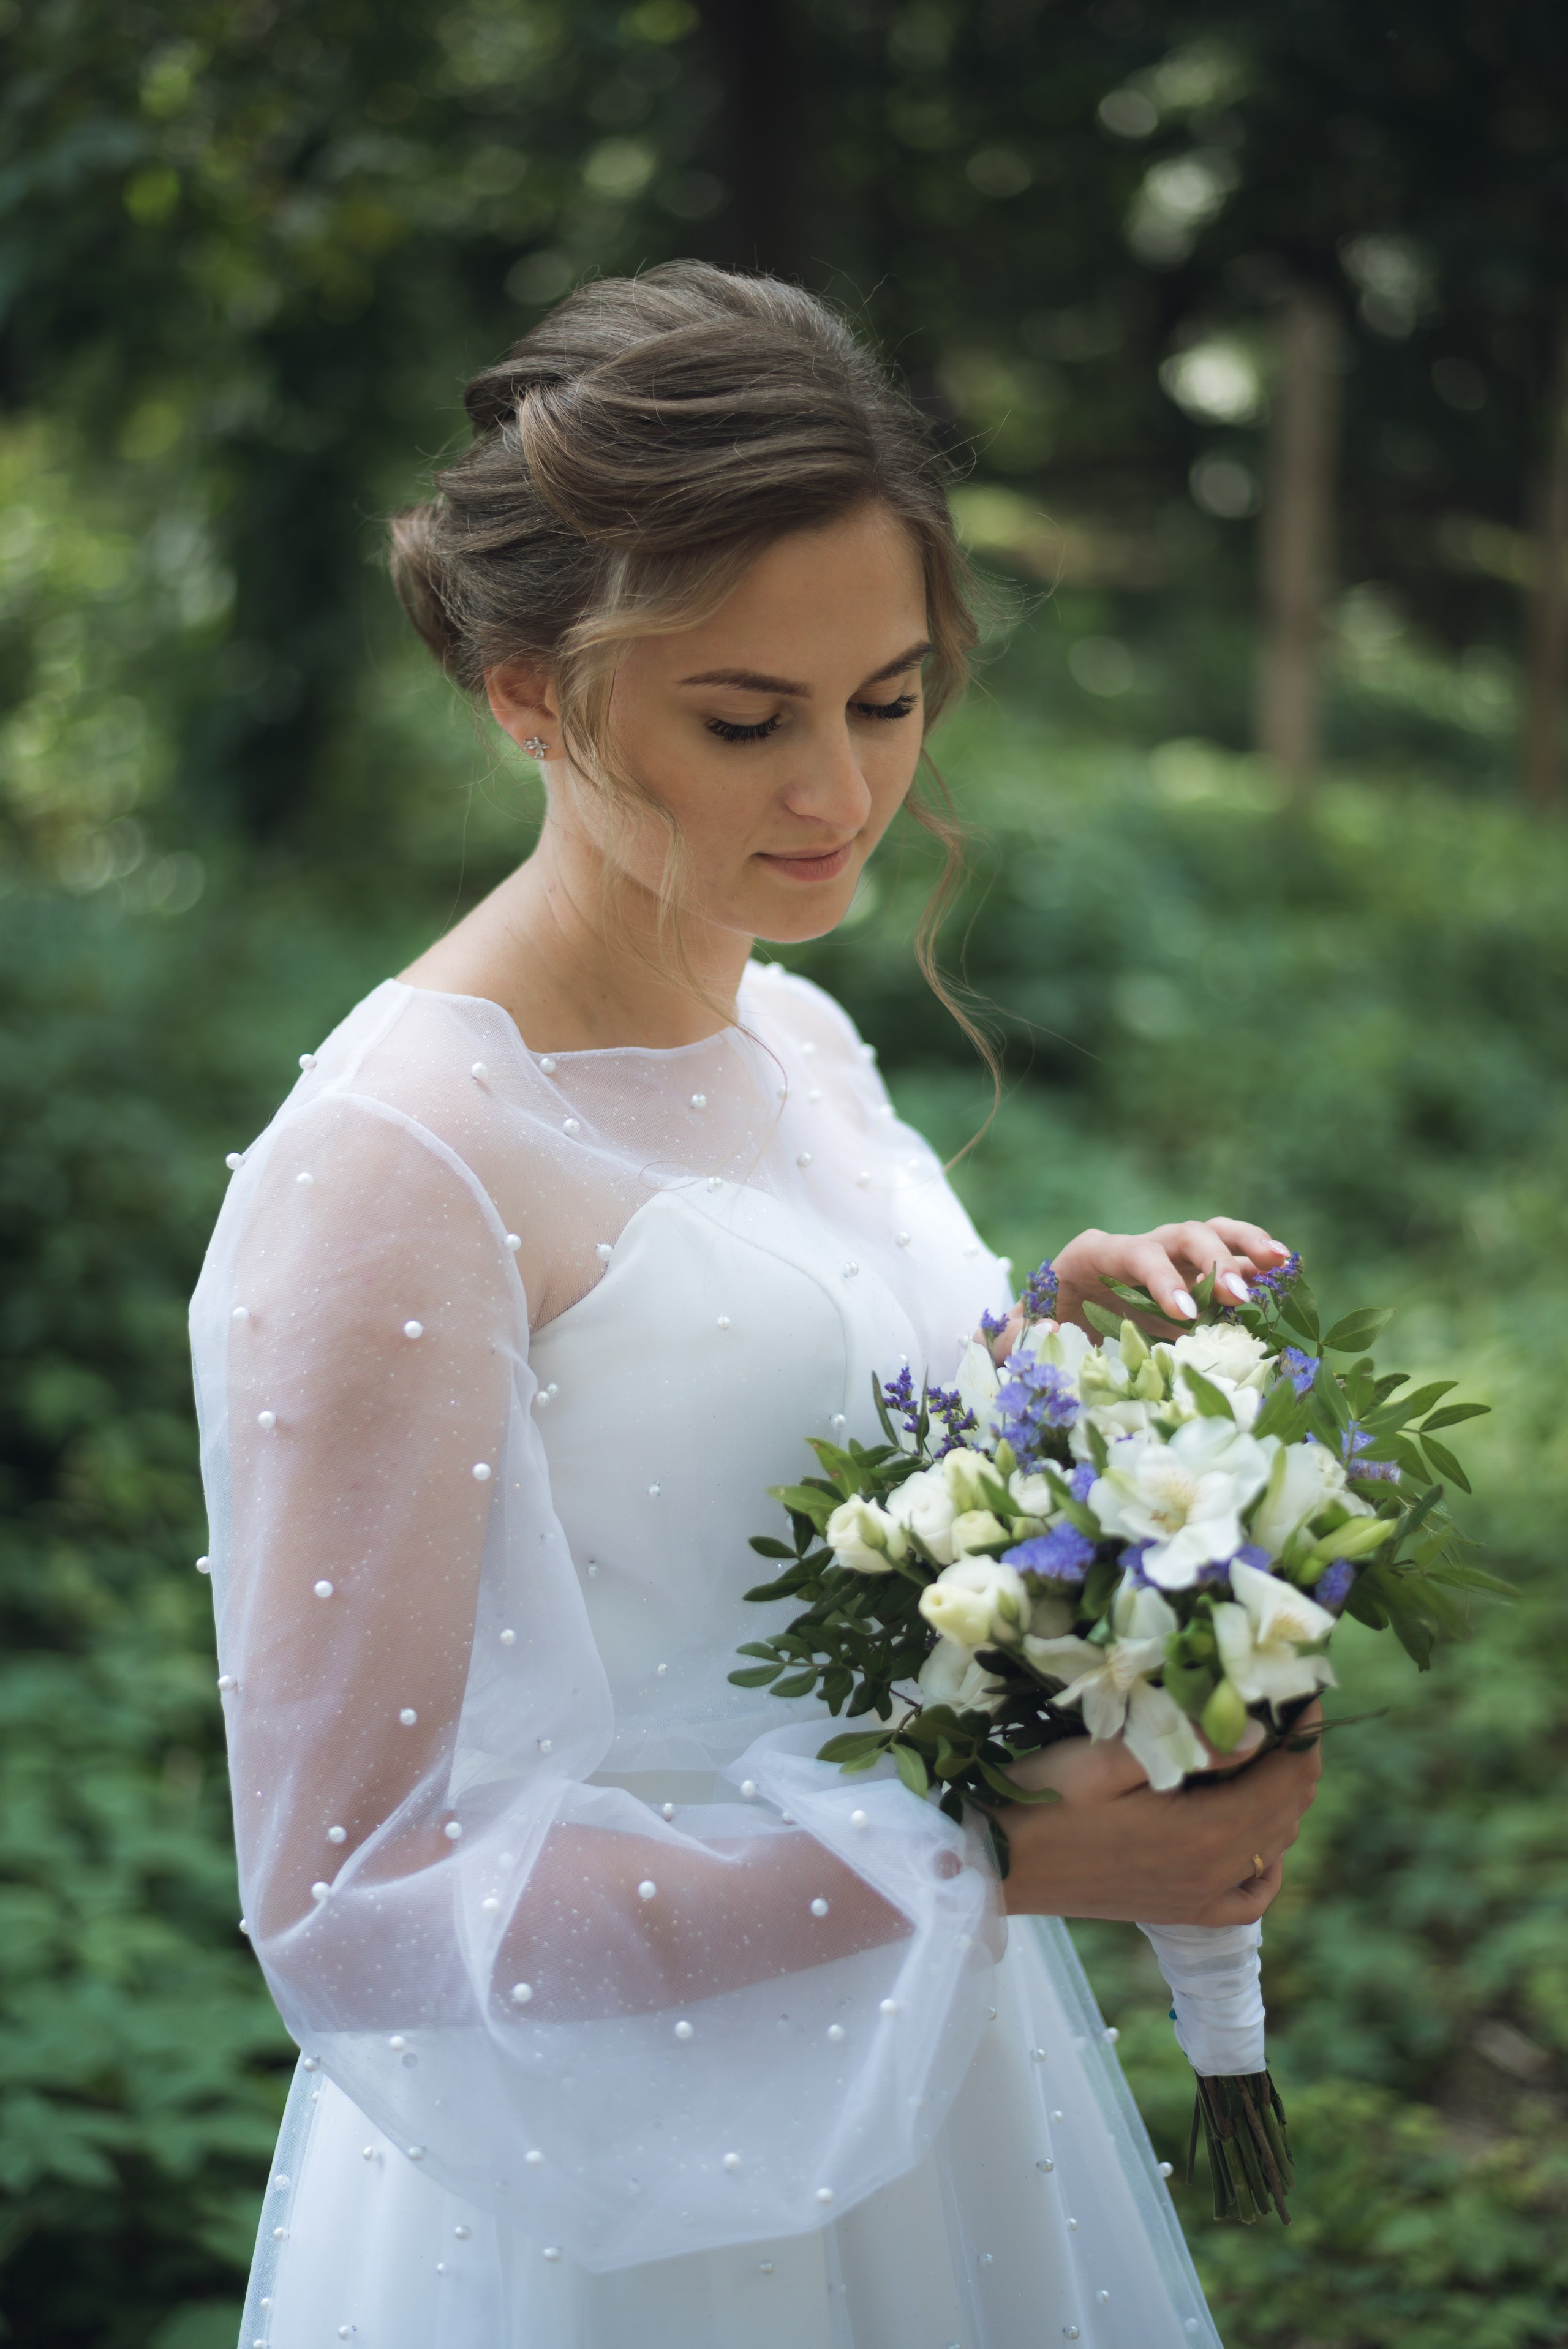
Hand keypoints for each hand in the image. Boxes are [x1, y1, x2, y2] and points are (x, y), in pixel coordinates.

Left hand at [986, 1219, 1291, 1357]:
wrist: (1049, 1328)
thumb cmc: (1033, 1329)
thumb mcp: (1013, 1335)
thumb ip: (1017, 1336)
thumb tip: (1050, 1334)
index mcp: (1092, 1253)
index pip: (1134, 1253)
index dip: (1161, 1279)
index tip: (1185, 1313)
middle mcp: (1136, 1249)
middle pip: (1182, 1236)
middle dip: (1214, 1261)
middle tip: (1242, 1298)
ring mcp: (1167, 1261)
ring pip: (1212, 1236)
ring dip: (1246, 1247)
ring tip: (1281, 1264)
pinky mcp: (1190, 1280)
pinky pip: (1227, 1261)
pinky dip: (1254, 1264)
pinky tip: (1284, 1275)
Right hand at [998, 1706, 1322, 1925]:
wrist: (995, 1864)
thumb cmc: (1043, 1799)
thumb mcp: (1107, 1758)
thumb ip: (1185, 1745)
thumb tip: (1258, 1730)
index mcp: (1203, 1832)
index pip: (1285, 1776)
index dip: (1304, 1730)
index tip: (1304, 1688)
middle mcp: (1214, 1873)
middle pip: (1288, 1810)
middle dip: (1297, 1757)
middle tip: (1285, 1709)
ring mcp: (1199, 1898)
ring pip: (1273, 1846)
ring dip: (1281, 1797)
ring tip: (1263, 1751)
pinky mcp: (1181, 1912)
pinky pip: (1249, 1897)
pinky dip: (1265, 1863)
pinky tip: (1251, 1836)